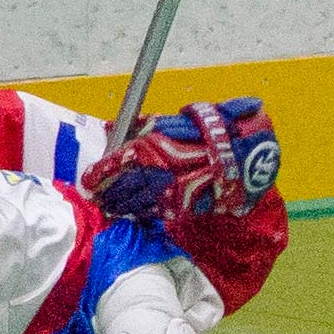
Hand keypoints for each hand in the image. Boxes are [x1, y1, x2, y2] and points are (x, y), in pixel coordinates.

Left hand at [81, 98, 279, 227]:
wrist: (244, 155)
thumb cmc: (213, 131)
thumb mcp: (178, 119)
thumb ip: (145, 125)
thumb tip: (112, 126)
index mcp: (152, 144)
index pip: (116, 162)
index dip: (99, 173)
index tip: (89, 180)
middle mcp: (156, 169)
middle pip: (122, 186)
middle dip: (107, 193)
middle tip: (97, 197)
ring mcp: (168, 190)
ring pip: (136, 202)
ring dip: (121, 206)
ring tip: (111, 208)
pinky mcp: (182, 205)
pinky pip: (156, 212)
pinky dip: (143, 213)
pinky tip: (135, 213)